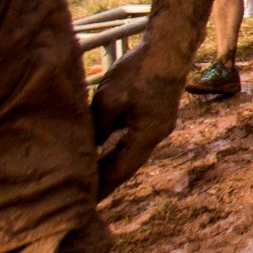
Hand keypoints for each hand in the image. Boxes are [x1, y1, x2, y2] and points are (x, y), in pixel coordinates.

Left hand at [92, 47, 182, 198]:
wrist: (169, 48)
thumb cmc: (139, 72)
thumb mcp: (109, 100)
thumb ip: (97, 127)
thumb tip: (83, 149)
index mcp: (146, 137)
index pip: (120, 171)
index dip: (103, 188)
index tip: (87, 204)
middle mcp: (156, 135)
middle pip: (127, 165)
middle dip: (106, 179)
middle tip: (85, 196)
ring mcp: (159, 123)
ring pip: (130, 151)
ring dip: (112, 162)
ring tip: (91, 175)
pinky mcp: (157, 112)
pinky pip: (134, 137)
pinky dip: (117, 146)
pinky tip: (105, 146)